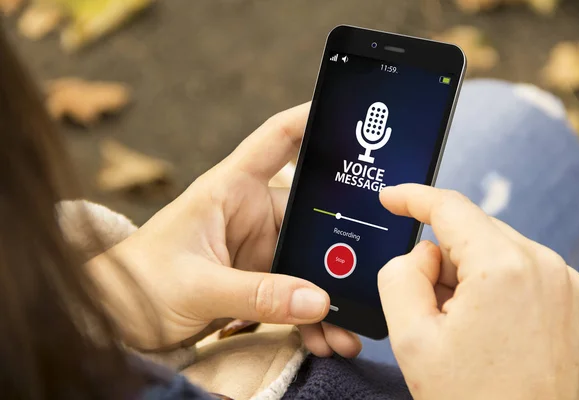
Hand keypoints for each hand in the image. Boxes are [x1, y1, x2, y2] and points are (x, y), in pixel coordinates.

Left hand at [94, 104, 360, 356]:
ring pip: (309, 262)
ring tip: (347, 332)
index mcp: (230, 190)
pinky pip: (295, 293)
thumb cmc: (139, 282)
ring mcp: (256, 249)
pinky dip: (311, 317)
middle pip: (311, 214)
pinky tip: (326, 339)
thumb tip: (317, 301)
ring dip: (329, 295)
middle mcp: (249, 213)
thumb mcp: (196, 286)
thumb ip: (256, 294)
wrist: (116, 319)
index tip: (351, 115)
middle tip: (370, 276)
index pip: (277, 140)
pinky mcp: (257, 280)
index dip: (311, 119)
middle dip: (340, 249)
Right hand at [377, 184, 578, 399]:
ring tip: (467, 335)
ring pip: (503, 257)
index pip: (450, 207)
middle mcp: (548, 269)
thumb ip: (400, 277)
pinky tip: (496, 338)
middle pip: (476, 235)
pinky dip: (504, 294)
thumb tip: (422, 255)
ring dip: (474, 280)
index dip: (413, 197)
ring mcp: (574, 290)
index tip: (392, 198)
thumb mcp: (413, 341)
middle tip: (430, 310)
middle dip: (444, 260)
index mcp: (504, 268)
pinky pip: (531, 279)